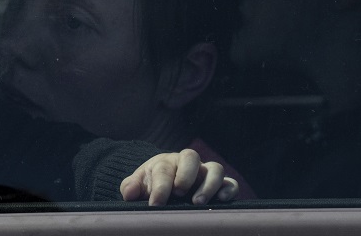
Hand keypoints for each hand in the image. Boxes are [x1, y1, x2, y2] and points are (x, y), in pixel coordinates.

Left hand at [120, 149, 238, 205]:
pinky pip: (231, 183)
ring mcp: (205, 173)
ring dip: (208, 184)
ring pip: (215, 168)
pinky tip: (221, 200)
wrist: (166, 187)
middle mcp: (187, 164)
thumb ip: (131, 187)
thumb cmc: (152, 185)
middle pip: (191, 156)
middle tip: (179, 193)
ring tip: (198, 202)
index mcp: (166, 162)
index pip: (164, 169)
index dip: (160, 187)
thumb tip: (129, 193)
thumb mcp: (139, 185)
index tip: (155, 204)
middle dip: (185, 175)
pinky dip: (228, 189)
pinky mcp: (220, 185)